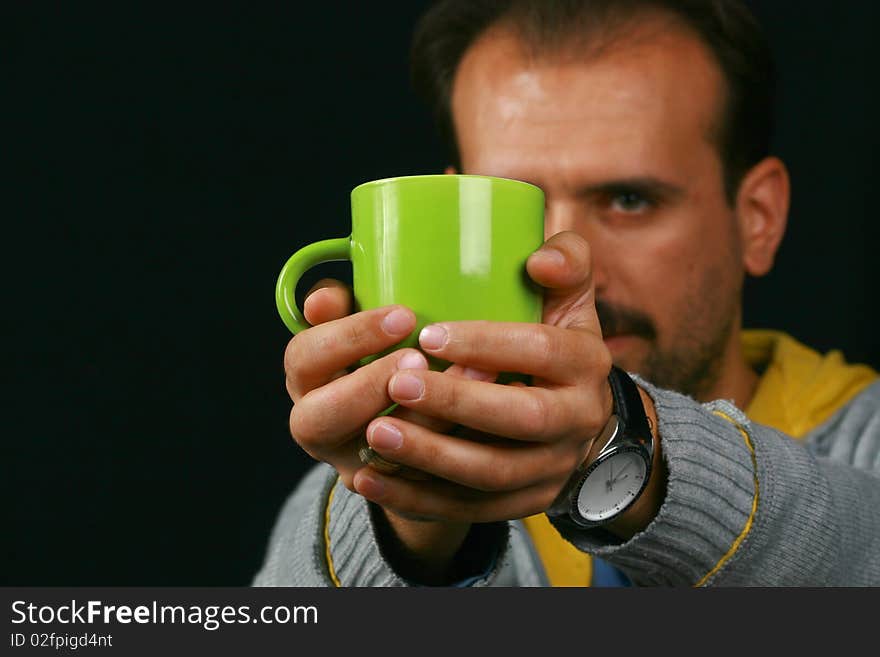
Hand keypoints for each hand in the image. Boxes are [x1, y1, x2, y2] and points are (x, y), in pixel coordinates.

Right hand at [284, 279, 491, 579]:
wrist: (417, 421)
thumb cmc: (391, 350)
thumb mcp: (368, 324)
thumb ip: (348, 303)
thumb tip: (324, 298)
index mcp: (308, 378)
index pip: (304, 357)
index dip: (347, 337)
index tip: (404, 315)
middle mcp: (320, 426)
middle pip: (316, 419)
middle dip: (367, 386)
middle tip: (419, 359)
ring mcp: (355, 464)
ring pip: (370, 457)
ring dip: (420, 419)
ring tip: (473, 376)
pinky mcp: (397, 492)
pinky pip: (417, 486)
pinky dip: (450, 453)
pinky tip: (490, 420)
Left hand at [352, 232, 617, 522]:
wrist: (579, 420)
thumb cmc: (554, 345)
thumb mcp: (567, 300)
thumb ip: (564, 261)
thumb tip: (539, 259)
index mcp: (587, 361)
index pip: (541, 350)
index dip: (487, 342)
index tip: (427, 335)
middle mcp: (579, 419)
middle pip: (522, 418)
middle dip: (456, 404)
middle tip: (397, 384)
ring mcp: (554, 468)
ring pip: (493, 474)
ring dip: (431, 457)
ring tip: (373, 435)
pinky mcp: (526, 504)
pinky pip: (472, 510)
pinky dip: (418, 499)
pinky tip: (369, 480)